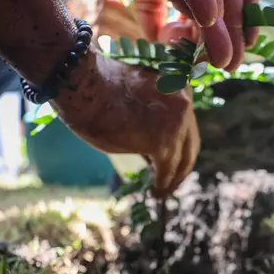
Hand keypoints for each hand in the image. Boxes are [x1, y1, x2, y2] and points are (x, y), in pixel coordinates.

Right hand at [54, 50, 198, 196]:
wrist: (84, 82)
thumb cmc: (100, 87)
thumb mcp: (137, 100)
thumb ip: (154, 120)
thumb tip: (154, 149)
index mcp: (179, 88)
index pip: (186, 124)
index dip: (180, 146)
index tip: (172, 160)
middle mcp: (184, 103)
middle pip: (190, 143)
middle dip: (182, 166)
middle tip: (173, 181)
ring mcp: (176, 123)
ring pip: (182, 159)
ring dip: (173, 178)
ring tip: (163, 190)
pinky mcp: (162, 141)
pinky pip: (167, 169)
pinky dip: (163, 183)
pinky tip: (156, 191)